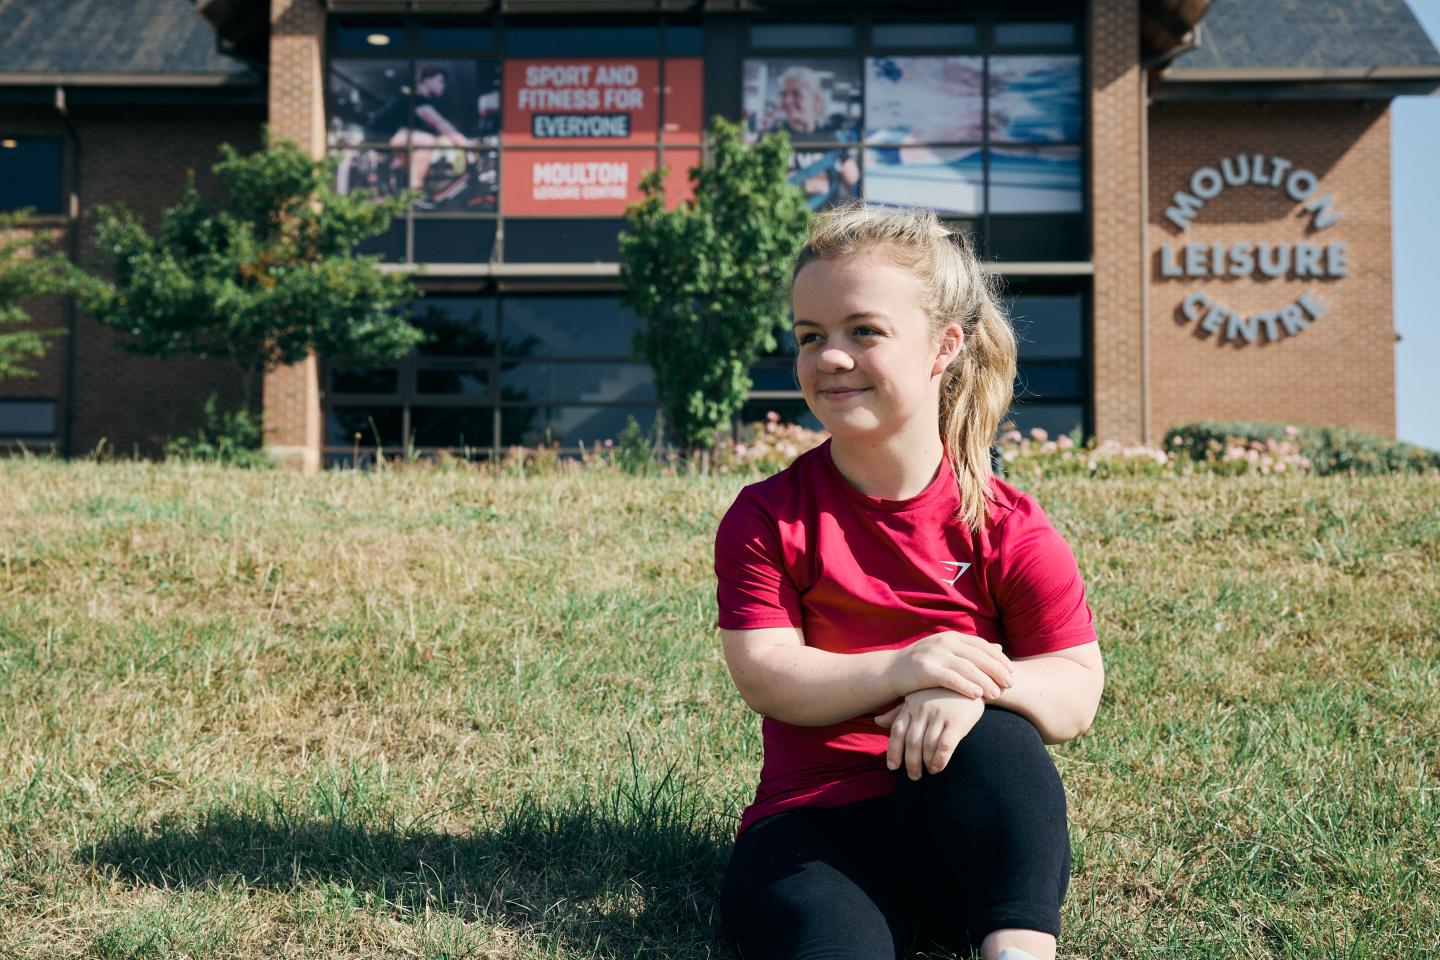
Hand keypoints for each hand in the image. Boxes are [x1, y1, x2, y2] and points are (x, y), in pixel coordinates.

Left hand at [876, 688, 984, 779]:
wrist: (971, 683)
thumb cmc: (941, 694)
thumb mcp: (917, 699)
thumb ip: (898, 712)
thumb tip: (877, 722)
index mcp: (911, 704)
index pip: (897, 730)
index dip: (893, 750)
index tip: (893, 767)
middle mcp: (923, 709)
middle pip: (912, 741)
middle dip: (910, 762)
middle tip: (913, 776)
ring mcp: (940, 714)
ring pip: (927, 745)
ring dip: (926, 763)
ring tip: (928, 771)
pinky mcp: (957, 722)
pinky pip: (945, 745)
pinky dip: (939, 760)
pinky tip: (938, 767)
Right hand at [888, 631, 1014, 699]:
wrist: (889, 672)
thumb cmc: (922, 666)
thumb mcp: (947, 653)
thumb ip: (972, 651)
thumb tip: (999, 647)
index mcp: (952, 637)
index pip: (982, 645)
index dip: (999, 659)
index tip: (1012, 671)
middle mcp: (945, 642)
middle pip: (978, 656)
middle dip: (996, 670)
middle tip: (1010, 683)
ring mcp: (934, 654)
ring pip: (967, 667)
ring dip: (985, 681)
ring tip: (997, 693)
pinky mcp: (925, 669)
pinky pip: (951, 678)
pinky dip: (966, 686)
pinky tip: (977, 695)